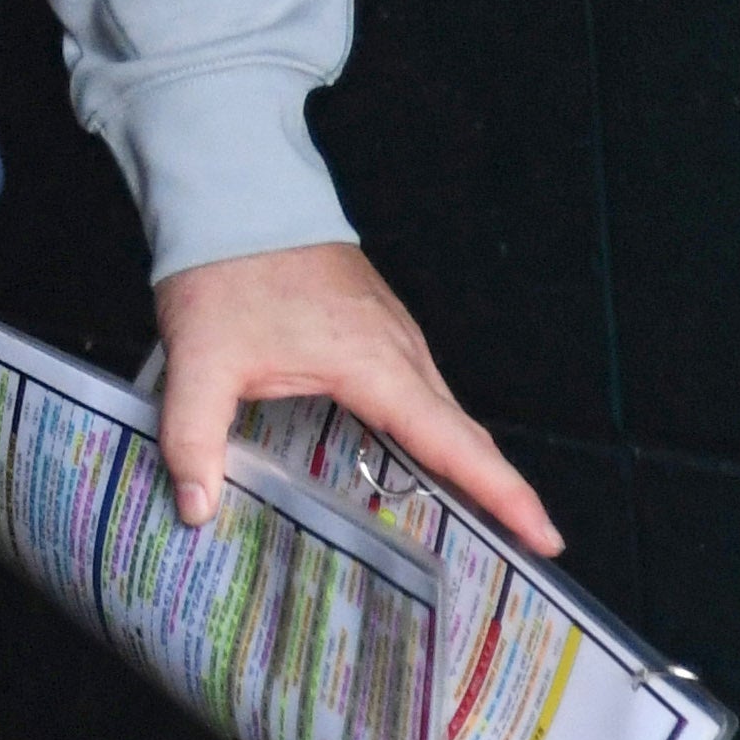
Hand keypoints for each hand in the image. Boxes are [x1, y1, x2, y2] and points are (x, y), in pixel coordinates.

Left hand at [152, 241, 560, 558]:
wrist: (232, 191)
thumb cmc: (223, 271)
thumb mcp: (199, 359)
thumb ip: (193, 438)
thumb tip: (195, 510)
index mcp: (372, 362)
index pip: (452, 442)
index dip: (502, 493)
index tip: (546, 536)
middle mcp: (397, 347)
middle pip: (462, 430)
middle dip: (502, 490)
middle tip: (531, 548)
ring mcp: (391, 330)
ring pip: (444, 406)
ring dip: (469, 460)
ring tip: (489, 521)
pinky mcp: (375, 322)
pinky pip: (422, 386)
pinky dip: (438, 428)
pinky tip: (423, 455)